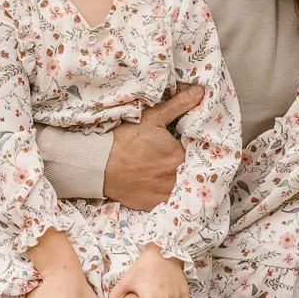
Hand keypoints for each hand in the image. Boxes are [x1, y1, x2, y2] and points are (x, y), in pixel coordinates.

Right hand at [103, 85, 201, 211]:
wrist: (98, 164)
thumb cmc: (124, 139)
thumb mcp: (151, 118)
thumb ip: (178, 105)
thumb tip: (199, 92)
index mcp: (178, 155)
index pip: (196, 154)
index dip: (192, 150)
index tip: (185, 147)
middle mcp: (175, 177)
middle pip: (189, 171)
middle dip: (186, 166)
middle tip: (173, 160)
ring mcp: (164, 193)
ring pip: (180, 187)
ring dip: (177, 181)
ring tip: (165, 173)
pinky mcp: (153, 205)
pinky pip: (167, 202)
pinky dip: (166, 195)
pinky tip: (157, 185)